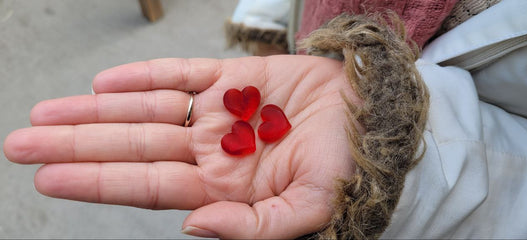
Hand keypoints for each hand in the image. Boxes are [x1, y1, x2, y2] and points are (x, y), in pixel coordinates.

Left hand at [4, 55, 361, 238]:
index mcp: (223, 186)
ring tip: (47, 111)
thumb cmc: (348, 167)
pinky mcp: (236, 79)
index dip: (96, 179)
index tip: (47, 175)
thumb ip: (254, 228)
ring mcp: (220, 112)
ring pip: (145, 110)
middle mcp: (212, 150)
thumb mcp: (309, 210)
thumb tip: (197, 228)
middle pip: (132, 146)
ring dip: (96, 110)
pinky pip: (182, 76)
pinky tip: (107, 83)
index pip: (146, 184)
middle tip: (20, 141)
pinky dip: (145, 78)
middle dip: (77, 142)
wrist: (376, 120)